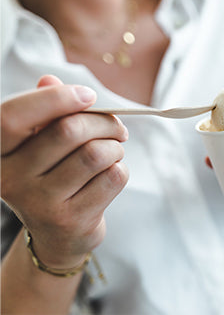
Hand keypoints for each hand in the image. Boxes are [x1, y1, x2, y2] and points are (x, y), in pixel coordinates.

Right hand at [1, 75, 128, 268]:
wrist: (58, 235)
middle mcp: (11, 179)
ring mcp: (40, 203)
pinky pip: (112, 177)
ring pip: (96, 154)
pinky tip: (112, 172)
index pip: (13, 116)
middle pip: (69, 130)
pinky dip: (121, 168)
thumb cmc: (52, 177)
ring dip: (115, 147)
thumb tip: (49, 79)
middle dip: (104, 122)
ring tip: (115, 150)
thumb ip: (43, 112)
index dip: (55, 98)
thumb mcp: (39, 145)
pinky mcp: (71, 220)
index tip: (88, 95)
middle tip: (118, 128)